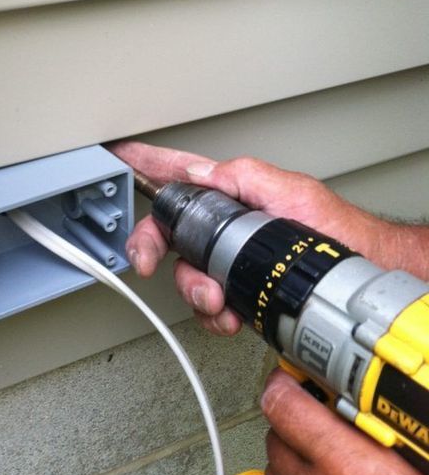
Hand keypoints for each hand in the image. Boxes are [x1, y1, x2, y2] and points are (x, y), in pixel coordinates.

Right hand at [108, 140, 411, 335]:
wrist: (356, 286)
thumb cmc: (338, 232)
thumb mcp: (294, 193)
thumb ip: (244, 178)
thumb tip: (198, 174)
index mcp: (234, 194)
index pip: (181, 174)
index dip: (147, 165)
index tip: (118, 159)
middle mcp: (226, 227)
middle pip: (168, 230)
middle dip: (152, 247)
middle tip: (145, 260)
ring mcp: (229, 261)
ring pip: (184, 274)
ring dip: (193, 290)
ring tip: (217, 297)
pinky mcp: (237, 292)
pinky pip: (207, 305)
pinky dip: (213, 315)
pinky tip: (230, 315)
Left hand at [261, 370, 428, 474]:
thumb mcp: (419, 465)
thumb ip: (393, 431)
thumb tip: (385, 402)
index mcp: (348, 470)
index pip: (285, 404)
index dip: (287, 383)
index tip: (293, 376)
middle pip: (276, 435)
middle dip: (296, 424)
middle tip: (324, 421)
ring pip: (274, 472)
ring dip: (293, 461)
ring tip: (326, 461)